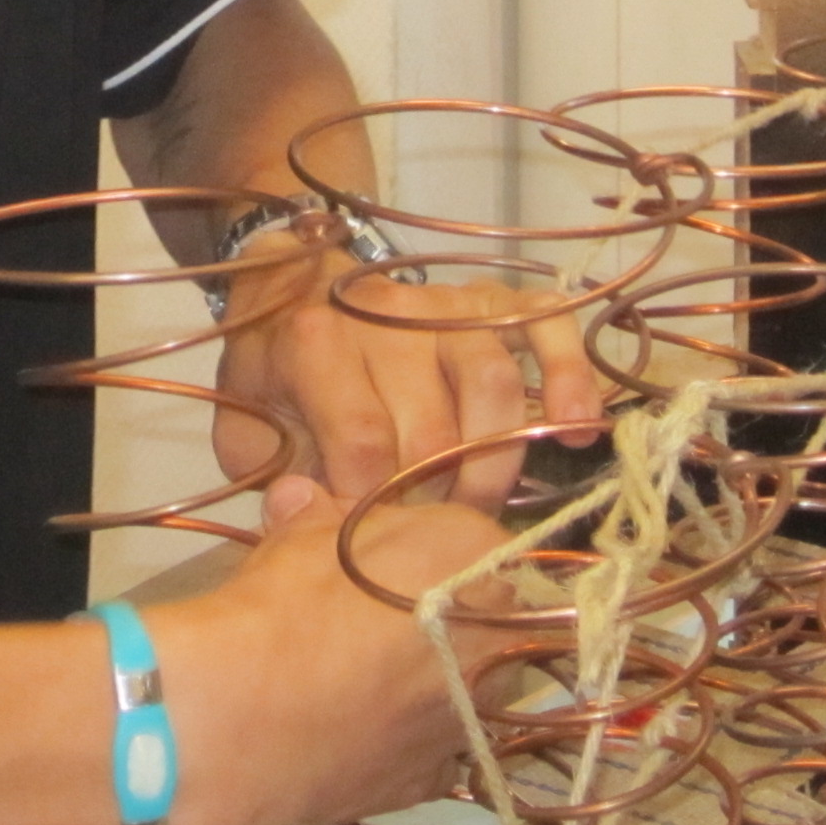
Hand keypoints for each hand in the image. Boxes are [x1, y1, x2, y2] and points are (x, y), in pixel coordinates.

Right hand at [150, 475, 509, 824]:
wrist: (243, 717)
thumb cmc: (285, 603)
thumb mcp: (302, 533)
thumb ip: (322, 516)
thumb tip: (303, 500)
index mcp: (479, 560)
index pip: (471, 539)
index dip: (423, 547)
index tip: (380, 557)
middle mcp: (497, 641)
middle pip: (481, 616)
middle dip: (441, 613)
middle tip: (372, 616)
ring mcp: (469, 718)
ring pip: (462, 686)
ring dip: (428, 677)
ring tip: (361, 677)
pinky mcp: (434, 780)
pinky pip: (430, 749)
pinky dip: (404, 738)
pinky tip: (357, 728)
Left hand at [211, 232, 604, 513]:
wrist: (293, 287)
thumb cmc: (276, 375)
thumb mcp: (247, 428)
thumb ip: (271, 476)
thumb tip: (307, 516)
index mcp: (316, 342)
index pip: (364, 440)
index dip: (373, 503)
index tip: (367, 537)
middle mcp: (384, 316)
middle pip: (433, 427)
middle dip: (435, 499)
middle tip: (426, 533)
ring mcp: (442, 304)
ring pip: (491, 384)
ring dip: (493, 462)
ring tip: (478, 506)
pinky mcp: (487, 299)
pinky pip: (544, 327)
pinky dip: (569, 376)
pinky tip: (578, 430)